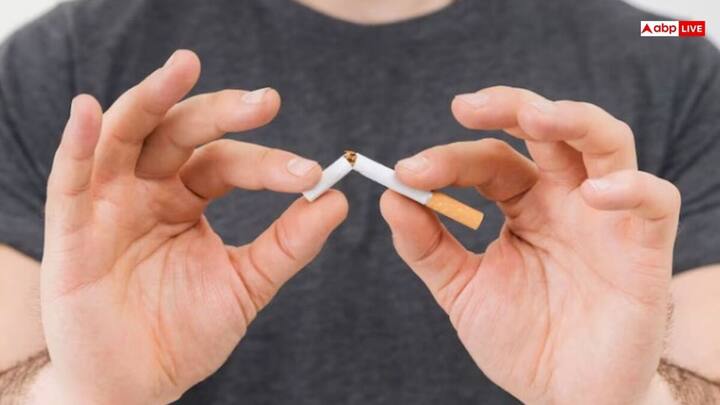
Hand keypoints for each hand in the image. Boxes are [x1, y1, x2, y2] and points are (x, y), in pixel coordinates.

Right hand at [39, 50, 347, 403]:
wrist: (137, 384)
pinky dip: (77, 144)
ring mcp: (108, 204)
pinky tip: (90, 111)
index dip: (267, 163)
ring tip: (185, 65)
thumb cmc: (184, 331)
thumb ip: (288, 244)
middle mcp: (148, 189)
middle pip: (181, 133)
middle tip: (266, 101)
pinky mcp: (71, 231)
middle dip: (221, 112)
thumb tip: (336, 200)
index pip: (228, 163)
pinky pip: (69, 180)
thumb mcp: (246, 284)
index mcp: (187, 198)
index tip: (310, 174)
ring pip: (127, 136)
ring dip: (154, 98)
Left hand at [380, 86, 679, 403]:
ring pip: (605, 142)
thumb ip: (427, 245)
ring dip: (571, 121)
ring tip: (535, 117)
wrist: (564, 396)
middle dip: (511, 108)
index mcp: (523, 204)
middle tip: (466, 106)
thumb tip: (390, 196)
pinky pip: (654, 201)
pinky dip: (630, 187)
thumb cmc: (519, 339)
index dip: (449, 160)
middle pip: (548, 129)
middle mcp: (565, 199)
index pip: (490, 160)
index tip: (408, 172)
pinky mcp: (644, 248)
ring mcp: (606, 218)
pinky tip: (593, 194)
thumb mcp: (462, 289)